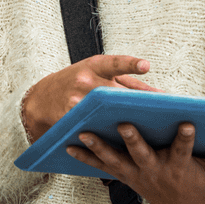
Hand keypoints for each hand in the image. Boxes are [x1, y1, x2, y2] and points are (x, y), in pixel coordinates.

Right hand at [21, 55, 157, 142]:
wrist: (43, 98)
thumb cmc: (77, 81)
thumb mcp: (100, 74)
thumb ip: (130, 82)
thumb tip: (161, 94)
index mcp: (94, 66)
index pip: (114, 63)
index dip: (130, 64)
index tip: (146, 65)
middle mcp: (85, 81)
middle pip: (115, 93)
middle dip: (136, 102)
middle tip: (160, 110)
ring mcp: (77, 101)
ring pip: (107, 112)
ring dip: (127, 119)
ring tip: (150, 127)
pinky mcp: (72, 118)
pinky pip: (97, 126)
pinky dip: (112, 133)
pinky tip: (128, 140)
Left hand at [67, 123, 204, 203]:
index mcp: (181, 167)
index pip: (185, 151)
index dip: (186, 138)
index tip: (187, 122)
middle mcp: (156, 172)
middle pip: (143, 153)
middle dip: (134, 138)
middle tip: (124, 121)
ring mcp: (138, 176)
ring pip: (116, 160)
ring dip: (99, 146)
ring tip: (82, 131)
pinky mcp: (125, 177)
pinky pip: (103, 167)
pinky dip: (86, 157)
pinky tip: (68, 145)